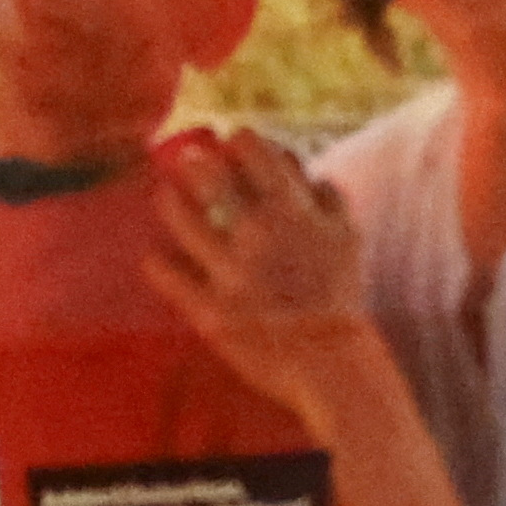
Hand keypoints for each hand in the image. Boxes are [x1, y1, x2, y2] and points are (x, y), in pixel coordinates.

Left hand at [141, 127, 376, 431]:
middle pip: (206, 173)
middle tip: (187, 163)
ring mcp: (231, 272)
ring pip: (178, 216)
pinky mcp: (211, 309)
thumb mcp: (346, 237)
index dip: (237, 142)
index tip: (231, 147)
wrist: (331, 364)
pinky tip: (158, 256)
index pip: (250, 148)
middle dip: (192, 161)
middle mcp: (258, 234)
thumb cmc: (338, 297)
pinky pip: (169, 274)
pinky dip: (160, 262)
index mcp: (291, 211)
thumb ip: (328, 198)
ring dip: (168, 201)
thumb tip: (306, 172)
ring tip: (166, 197)